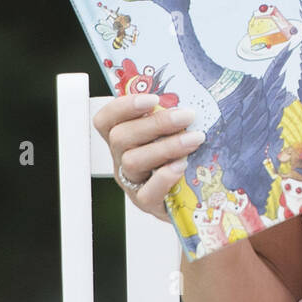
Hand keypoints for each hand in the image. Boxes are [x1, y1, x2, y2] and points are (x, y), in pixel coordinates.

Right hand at [92, 93, 205, 219]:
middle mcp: (122, 159)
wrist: (191, 197)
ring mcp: (131, 182)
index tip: (152, 98)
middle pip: (121, 137)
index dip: (123, 106)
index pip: (107, 120)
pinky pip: (147, 192)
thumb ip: (174, 118)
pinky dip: (165, 177)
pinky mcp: (145, 202)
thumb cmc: (182, 159)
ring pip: (132, 161)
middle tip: (187, 115)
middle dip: (156, 123)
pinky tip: (182, 165)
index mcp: (125, 138)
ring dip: (166, 146)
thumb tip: (190, 99)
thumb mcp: (174, 134)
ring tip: (194, 139)